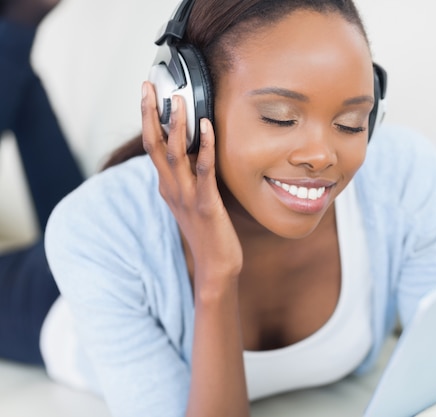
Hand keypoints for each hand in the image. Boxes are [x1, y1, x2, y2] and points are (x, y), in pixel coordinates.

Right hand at [141, 82, 242, 287]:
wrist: (215, 265)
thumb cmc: (208, 232)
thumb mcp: (192, 199)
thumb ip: (189, 176)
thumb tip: (195, 151)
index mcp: (167, 186)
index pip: (151, 147)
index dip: (147, 119)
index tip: (147, 93)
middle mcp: (171, 189)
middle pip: (153, 145)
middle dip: (149, 114)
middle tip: (148, 86)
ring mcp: (186, 197)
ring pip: (175, 155)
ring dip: (175, 126)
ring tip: (178, 100)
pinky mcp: (206, 204)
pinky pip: (203, 171)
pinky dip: (204, 147)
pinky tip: (207, 127)